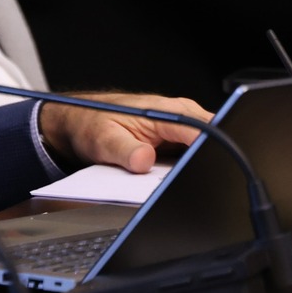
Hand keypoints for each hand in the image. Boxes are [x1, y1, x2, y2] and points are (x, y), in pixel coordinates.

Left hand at [38, 92, 209, 173]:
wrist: (81, 122)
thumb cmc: (92, 124)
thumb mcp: (104, 140)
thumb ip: (126, 151)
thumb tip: (145, 160)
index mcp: (164, 111)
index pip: (199, 129)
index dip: (210, 149)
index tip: (209, 168)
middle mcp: (177, 116)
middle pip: (210, 138)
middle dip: (210, 159)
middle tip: (196, 182)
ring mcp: (178, 129)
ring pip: (203, 148)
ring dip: (199, 164)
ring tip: (181, 180)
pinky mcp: (174, 141)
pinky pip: (191, 155)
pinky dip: (189, 167)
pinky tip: (176, 179)